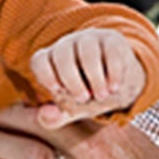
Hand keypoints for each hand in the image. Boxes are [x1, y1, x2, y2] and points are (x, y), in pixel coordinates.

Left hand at [0, 104, 158, 158]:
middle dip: (10, 119)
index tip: (19, 103)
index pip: (63, 108)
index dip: (35, 103)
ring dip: (2, 146)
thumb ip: (104, 130)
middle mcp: (94, 155)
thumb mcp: (137, 143)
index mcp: (108, 133)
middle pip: (41, 126)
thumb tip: (75, 116)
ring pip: (33, 157)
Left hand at [30, 29, 146, 123]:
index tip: (57, 90)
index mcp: (50, 60)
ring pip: (87, 52)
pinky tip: (114, 87)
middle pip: (61, 55)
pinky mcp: (111, 39)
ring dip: (94, 77)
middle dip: (71, 80)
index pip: (39, 61)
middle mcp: (66, 45)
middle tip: (83, 99)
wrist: (118, 84)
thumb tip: (45, 114)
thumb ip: (53, 118)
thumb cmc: (87, 95)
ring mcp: (88, 39)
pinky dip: (112, 72)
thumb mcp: (70, 110)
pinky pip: (110, 52)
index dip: (45, 75)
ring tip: (101, 96)